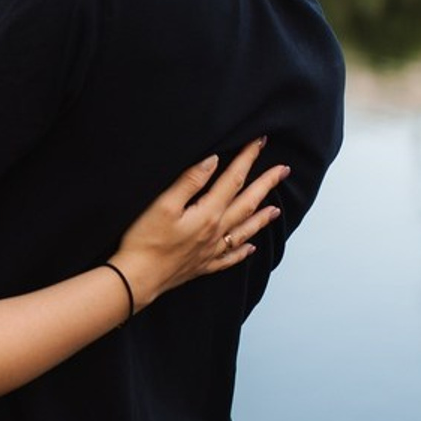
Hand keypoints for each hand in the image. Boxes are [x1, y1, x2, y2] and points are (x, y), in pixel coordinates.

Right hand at [109, 138, 286, 310]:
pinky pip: (230, 258)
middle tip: (283, 170)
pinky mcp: (202, 265)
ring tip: (276, 209)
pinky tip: (250, 248)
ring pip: (244, 230)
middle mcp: (215, 232)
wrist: (137, 278)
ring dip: (261, 217)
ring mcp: (210, 251)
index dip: (247, 159)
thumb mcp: (163, 204)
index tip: (259, 142)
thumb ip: (189, 181)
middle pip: (246, 203)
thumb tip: (212, 160)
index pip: (233, 180)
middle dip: (265, 184)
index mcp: (207, 214)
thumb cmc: (145, 240)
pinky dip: (243, 251)